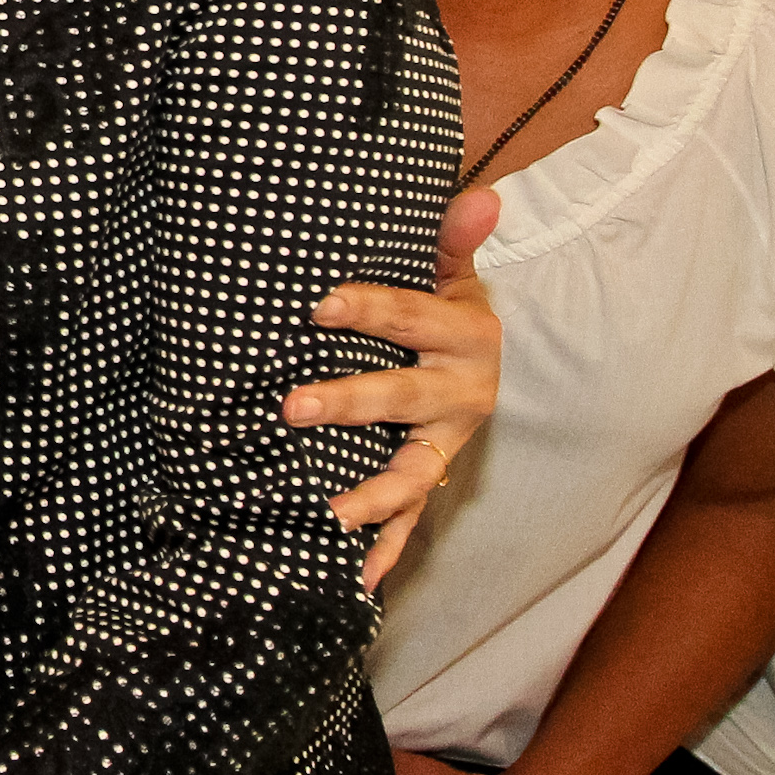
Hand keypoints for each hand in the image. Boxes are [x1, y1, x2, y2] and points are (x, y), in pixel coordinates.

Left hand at [295, 187, 500, 587]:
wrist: (484, 363)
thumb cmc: (447, 306)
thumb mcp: (453, 271)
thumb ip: (453, 237)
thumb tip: (481, 195)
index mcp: (465, 335)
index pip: (410, 318)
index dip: (367, 309)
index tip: (317, 305)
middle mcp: (460, 394)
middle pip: (401, 398)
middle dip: (348, 403)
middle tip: (289, 406)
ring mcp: (446, 444)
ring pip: (409, 473)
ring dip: (369, 496)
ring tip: (322, 513)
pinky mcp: (432, 478)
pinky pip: (410, 522)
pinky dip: (385, 551)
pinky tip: (354, 578)